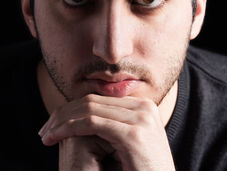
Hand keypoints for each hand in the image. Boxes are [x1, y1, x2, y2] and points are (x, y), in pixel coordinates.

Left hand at [39, 94, 174, 170]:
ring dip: (62, 121)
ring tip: (47, 135)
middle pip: (93, 101)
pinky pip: (92, 123)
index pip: (100, 99)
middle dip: (64, 114)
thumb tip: (87, 117)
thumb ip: (116, 125)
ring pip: (89, 109)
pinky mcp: (132, 134)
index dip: (73, 109)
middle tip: (45, 130)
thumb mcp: (131, 142)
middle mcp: (144, 107)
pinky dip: (69, 128)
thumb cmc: (143, 170)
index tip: (55, 125)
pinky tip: (55, 137)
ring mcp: (141, 118)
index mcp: (144, 106)